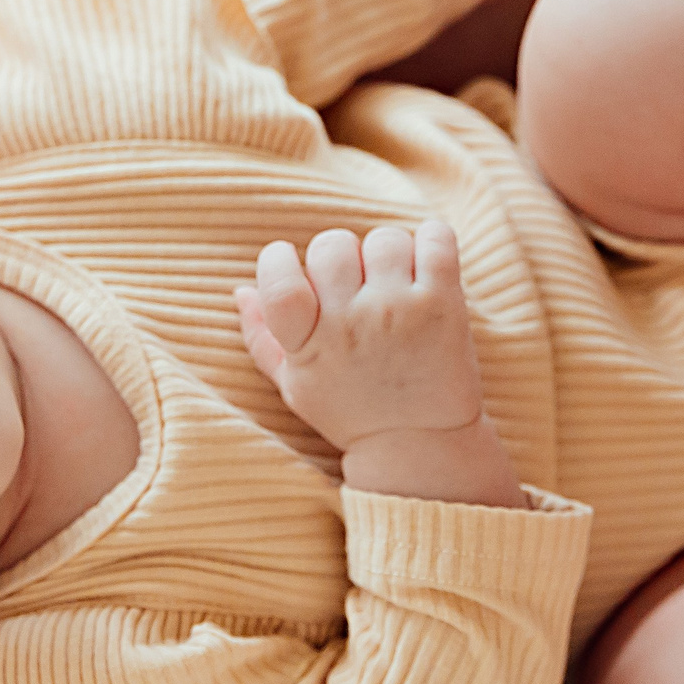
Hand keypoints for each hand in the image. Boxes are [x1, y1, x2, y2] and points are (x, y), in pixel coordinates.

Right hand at [234, 221, 490, 454]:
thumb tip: (240, 291)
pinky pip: (435, 238)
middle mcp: (350, 324)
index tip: (293, 266)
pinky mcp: (443, 304)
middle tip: (355, 283)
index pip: (279, 281)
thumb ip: (262, 339)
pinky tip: (426, 263)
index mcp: (307, 344)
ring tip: (394, 283)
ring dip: (388, 253)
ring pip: (383, 239)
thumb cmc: (353, 413)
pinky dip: (431, 238)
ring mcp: (398, 311)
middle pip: (332, 246)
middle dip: (340, 256)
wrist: (422, 445)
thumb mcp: (296, 386)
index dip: (278, 259)